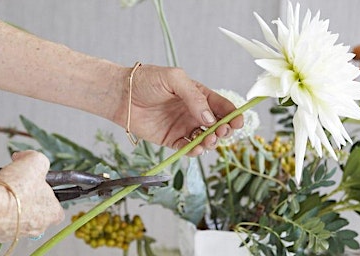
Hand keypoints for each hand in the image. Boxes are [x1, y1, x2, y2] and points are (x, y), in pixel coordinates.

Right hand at [0, 150, 63, 241]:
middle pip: (36, 211)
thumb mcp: (35, 161)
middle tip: (17, 185)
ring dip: (10, 204)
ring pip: (17, 217)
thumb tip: (24, 157)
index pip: (56, 206)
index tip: (37, 184)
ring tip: (2, 191)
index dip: (47, 193)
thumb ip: (37, 158)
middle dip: (27, 197)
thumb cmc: (15, 188)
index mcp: (52, 213)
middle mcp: (38, 227)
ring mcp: (18, 234)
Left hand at [123, 65, 243, 155]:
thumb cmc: (146, 81)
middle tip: (221, 131)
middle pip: (218, 125)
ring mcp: (183, 126)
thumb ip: (194, 96)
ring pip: (205, 139)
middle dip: (224, 130)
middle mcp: (194, 112)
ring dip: (211, 142)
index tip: (239, 122)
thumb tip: (210, 118)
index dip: (234, 115)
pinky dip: (195, 151)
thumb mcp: (174, 79)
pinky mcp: (171, 139)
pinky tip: (196, 148)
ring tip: (208, 140)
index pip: (222, 106)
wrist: (121, 94)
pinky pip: (188, 148)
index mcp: (199, 95)